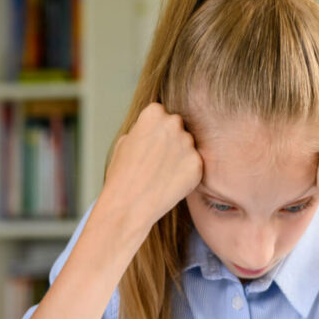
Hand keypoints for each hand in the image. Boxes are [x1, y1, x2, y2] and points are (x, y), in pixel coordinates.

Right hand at [100, 102, 202, 233]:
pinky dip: (186, 174)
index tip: (150, 145)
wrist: (127, 205)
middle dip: (171, 141)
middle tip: (157, 162)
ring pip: (188, 147)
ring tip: (161, 175)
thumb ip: (145, 130)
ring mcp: (187, 143)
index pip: (162, 115)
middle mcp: (173, 123)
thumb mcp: (125, 141)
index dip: (156, 132)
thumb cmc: (121, 175)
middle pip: (178, 128)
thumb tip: (156, 129)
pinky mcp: (197, 164)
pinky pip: (194, 166)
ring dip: (180, 158)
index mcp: (153, 113)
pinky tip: (169, 184)